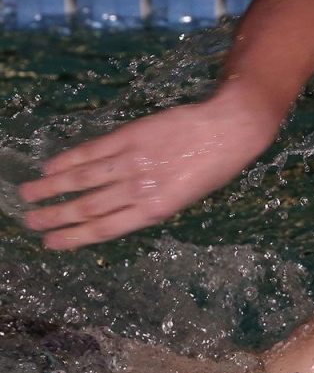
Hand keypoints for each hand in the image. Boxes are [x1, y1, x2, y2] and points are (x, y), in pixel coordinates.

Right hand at [19, 94, 281, 249]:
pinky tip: (49, 167)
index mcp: (157, 208)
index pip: (106, 228)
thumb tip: (123, 210)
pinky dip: (68, 160)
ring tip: (26, 195)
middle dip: (55, 217)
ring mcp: (132, 161)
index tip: (52, 243)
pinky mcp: (129, 136)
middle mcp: (140, 188)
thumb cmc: (215, 166)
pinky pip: (92, 151)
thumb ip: (154, 204)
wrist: (227, 129)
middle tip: (29, 222)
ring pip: (82, 178)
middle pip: (88, 206)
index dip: (75, 237)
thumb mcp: (189, 196)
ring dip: (50, 188)